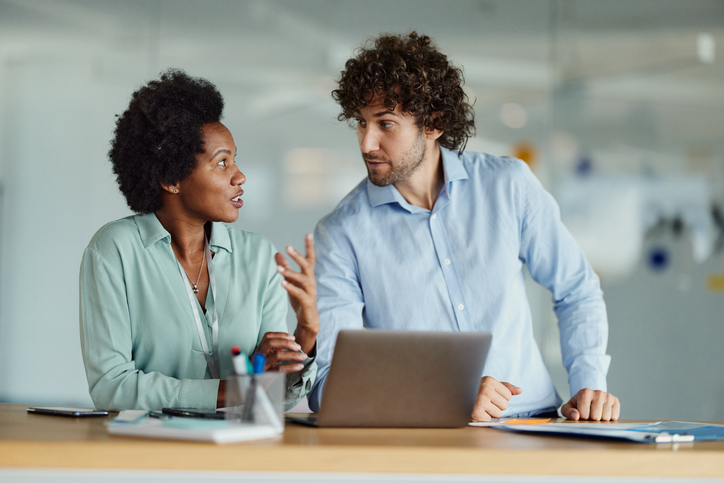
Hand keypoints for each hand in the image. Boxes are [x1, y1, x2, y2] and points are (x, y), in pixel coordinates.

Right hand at [253, 332, 306, 372]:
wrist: (255, 388)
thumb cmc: (263, 372)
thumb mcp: (268, 359)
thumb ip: (275, 350)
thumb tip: (289, 343)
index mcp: (259, 350)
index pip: (268, 336)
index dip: (281, 335)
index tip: (293, 338)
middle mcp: (259, 356)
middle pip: (271, 343)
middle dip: (287, 342)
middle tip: (298, 347)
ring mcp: (261, 366)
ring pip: (277, 355)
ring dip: (293, 354)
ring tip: (303, 356)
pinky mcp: (266, 376)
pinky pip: (280, 369)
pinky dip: (291, 366)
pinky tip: (299, 366)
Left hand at [275, 234, 318, 354]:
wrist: (308, 321)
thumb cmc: (301, 300)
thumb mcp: (291, 282)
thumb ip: (286, 268)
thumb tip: (277, 253)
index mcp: (308, 276)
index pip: (310, 258)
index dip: (309, 246)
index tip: (308, 234)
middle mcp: (311, 282)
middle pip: (308, 266)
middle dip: (298, 256)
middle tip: (288, 247)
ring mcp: (311, 292)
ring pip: (303, 279)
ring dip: (290, 273)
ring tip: (278, 268)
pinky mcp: (308, 302)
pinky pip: (300, 293)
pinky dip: (291, 287)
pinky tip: (281, 282)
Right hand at [470, 376, 521, 421]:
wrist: (456, 396)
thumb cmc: (475, 391)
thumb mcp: (489, 385)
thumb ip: (505, 387)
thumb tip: (520, 390)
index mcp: (489, 381)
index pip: (508, 395)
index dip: (500, 397)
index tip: (490, 395)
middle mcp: (485, 390)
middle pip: (505, 405)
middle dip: (496, 406)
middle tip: (484, 402)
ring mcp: (481, 401)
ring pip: (498, 413)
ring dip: (490, 413)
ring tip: (480, 407)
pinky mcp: (477, 412)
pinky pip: (490, 420)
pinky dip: (483, 418)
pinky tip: (476, 412)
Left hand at [561, 388, 619, 420]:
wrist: (589, 398)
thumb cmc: (577, 405)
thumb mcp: (568, 408)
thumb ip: (568, 412)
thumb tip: (576, 416)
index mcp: (585, 393)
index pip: (584, 415)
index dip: (582, 419)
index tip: (580, 414)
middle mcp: (598, 393)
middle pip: (596, 417)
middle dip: (591, 420)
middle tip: (589, 415)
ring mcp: (608, 396)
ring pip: (606, 418)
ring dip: (600, 420)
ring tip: (596, 414)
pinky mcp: (616, 401)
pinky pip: (614, 417)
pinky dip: (609, 419)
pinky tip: (603, 413)